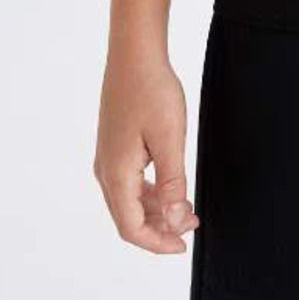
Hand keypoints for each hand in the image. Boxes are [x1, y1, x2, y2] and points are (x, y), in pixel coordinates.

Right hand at [93, 49, 201, 252]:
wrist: (134, 54)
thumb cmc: (152, 91)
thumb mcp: (170, 140)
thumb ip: (173, 184)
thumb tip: (176, 223)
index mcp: (116, 174)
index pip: (131, 228)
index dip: (157, 243)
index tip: (184, 246)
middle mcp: (105, 170)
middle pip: (128, 218)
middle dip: (160, 229)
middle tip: (193, 226)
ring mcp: (107, 158)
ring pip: (129, 201)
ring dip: (156, 211)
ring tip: (187, 209)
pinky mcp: (114, 146)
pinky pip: (129, 182)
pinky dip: (150, 192)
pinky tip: (171, 187)